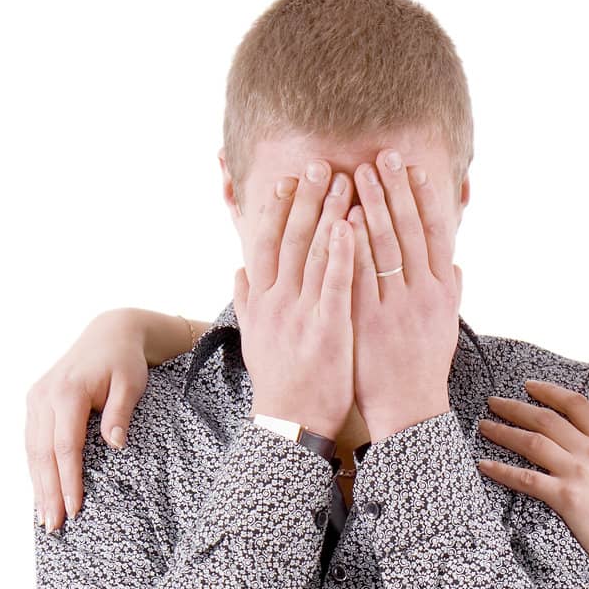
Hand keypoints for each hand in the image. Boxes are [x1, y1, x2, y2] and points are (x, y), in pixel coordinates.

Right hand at [26, 310, 153, 530]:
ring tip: (44, 519)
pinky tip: (40, 493)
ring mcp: (36, 400)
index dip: (68, 480)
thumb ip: (120, 413)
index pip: (66, 446)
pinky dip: (36, 470)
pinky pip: (32, 443)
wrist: (109, 334)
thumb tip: (115, 445)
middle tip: (53, 527)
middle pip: (43, 454)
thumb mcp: (131, 384)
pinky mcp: (35, 404)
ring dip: (38, 486)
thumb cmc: (124, 362)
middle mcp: (44, 396)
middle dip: (48, 492)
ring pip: (32, 451)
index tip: (74, 509)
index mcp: (67, 392)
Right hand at [234, 160, 355, 436]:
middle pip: (290, 239)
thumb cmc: (279, 383)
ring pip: (314, 254)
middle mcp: (277, 301)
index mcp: (262, 301)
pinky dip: (341, 253)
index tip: (286, 179)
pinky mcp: (326, 328)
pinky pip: (334, 283)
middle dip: (306, 200)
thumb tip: (237, 272)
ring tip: (344, 182)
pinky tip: (351, 226)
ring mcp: (301, 313)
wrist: (289, 423)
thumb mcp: (254, 340)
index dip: (276, 210)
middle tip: (320, 164)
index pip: (266, 244)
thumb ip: (246, 303)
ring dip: (328, 214)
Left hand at [345, 150, 461, 440]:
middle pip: (410, 232)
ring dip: (373, 206)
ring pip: (385, 248)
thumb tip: (455, 264)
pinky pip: (361, 277)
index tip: (413, 168)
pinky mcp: (369, 323)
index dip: (424, 198)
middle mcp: (422, 295)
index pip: (435, 234)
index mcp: (443, 293)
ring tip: (357, 174)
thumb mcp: (446, 329)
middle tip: (382, 156)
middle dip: (395, 191)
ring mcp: (395, 308)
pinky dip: (354, 246)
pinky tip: (344, 219)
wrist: (409, 411)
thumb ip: (450, 293)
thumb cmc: (424, 369)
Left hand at [476, 383, 588, 576]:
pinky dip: (503, 470)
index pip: (576, 404)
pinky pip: (526, 479)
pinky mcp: (563, 497)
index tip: (529, 386)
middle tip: (494, 402)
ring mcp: (576, 473)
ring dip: (504, 431)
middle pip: (546, 419)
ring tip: (484, 426)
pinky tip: (485, 465)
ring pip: (532, 442)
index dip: (550, 391)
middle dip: (516, 407)